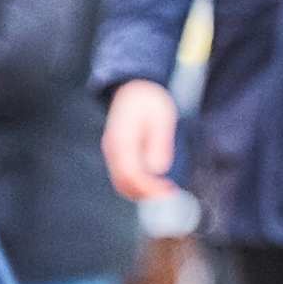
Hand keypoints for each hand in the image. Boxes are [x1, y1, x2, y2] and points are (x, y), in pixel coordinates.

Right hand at [104, 79, 180, 201]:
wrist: (132, 89)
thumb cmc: (150, 102)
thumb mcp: (162, 116)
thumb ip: (159, 142)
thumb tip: (157, 169)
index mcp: (122, 138)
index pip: (131, 173)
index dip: (149, 187)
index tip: (168, 191)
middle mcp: (112, 148)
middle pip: (124, 183)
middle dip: (146, 194)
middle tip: (170, 194)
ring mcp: (112, 152)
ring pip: (121, 183)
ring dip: (141, 192)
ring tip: (166, 191)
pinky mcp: (116, 155)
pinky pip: (122, 177)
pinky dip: (137, 186)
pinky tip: (155, 184)